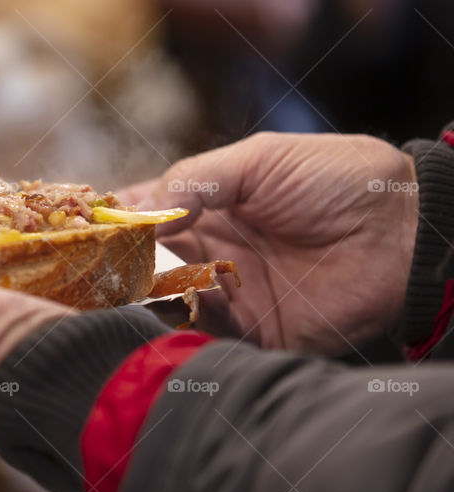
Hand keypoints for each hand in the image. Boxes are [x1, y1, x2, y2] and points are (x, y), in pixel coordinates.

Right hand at [118, 132, 418, 354]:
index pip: (149, 214)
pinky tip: (175, 302)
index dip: (118, 219)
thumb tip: (141, 211)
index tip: (86, 224)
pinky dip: (186, 320)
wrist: (405, 230)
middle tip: (95, 262)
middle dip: (120, 261)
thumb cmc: (339, 180)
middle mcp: (213, 250)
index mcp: (212, 206)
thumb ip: (197, 179)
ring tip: (123, 282)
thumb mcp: (261, 160)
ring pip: (169, 298)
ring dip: (144, 291)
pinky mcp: (255, 331)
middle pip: (148, 261)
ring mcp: (231, 292)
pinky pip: (207, 332)